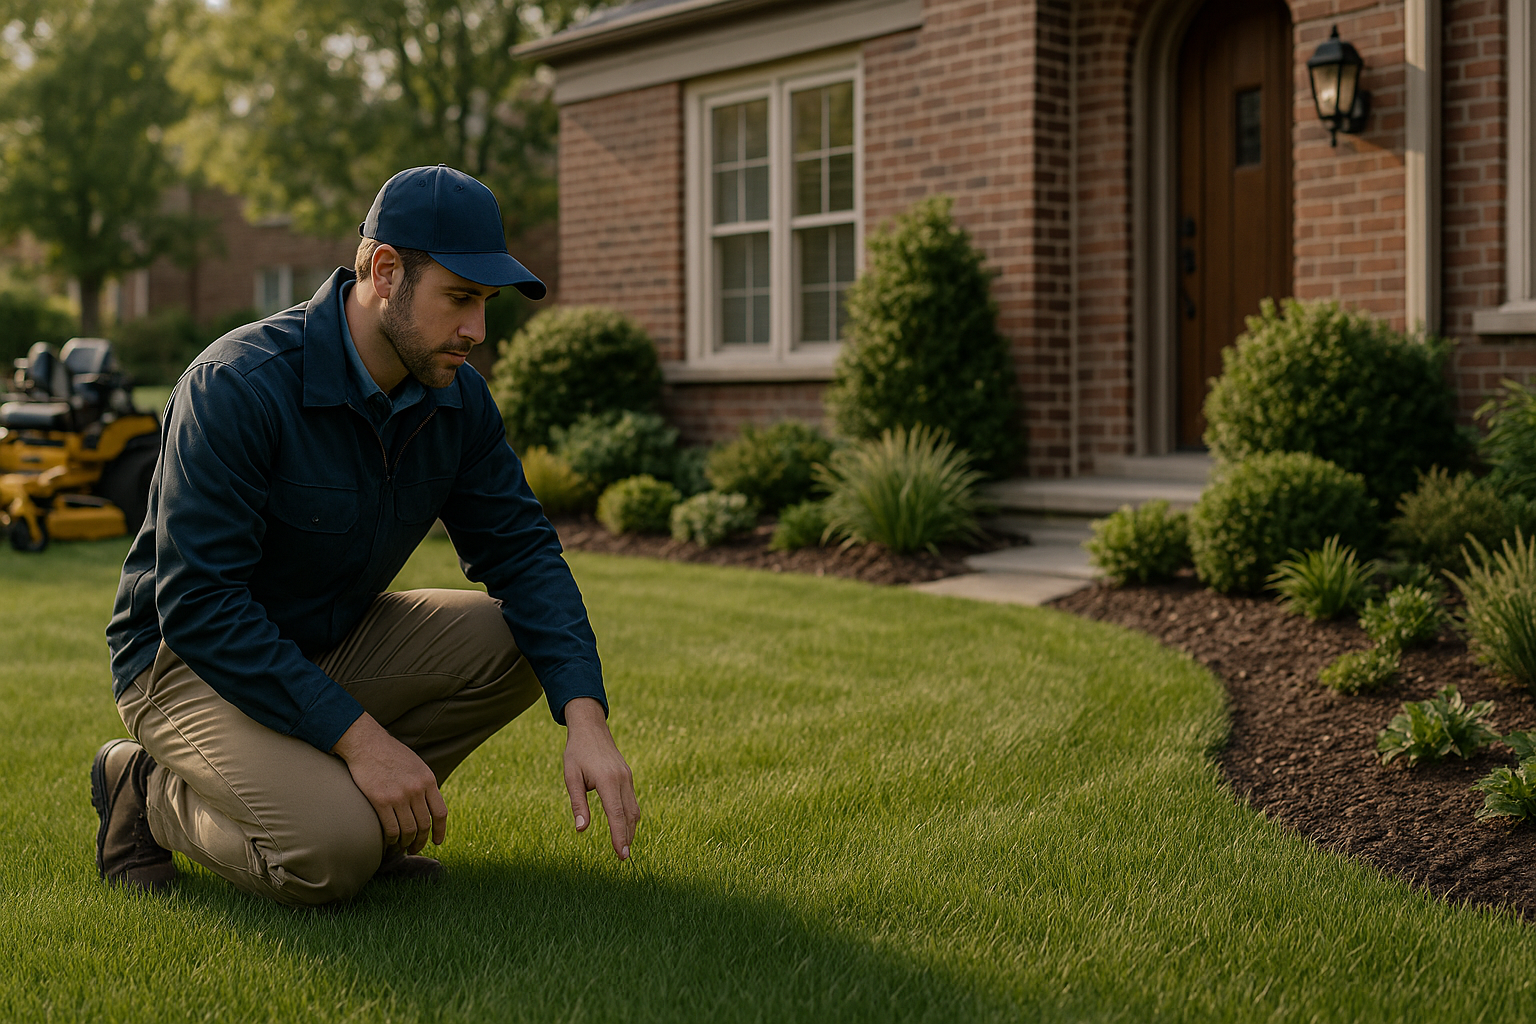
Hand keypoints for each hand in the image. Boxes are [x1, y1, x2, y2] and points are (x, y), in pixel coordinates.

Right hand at [332, 712, 447, 854]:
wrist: (367, 743)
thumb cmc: (390, 754)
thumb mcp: (416, 765)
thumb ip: (424, 785)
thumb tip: (428, 806)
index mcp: (428, 780)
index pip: (440, 813)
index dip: (440, 831)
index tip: (437, 841)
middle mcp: (417, 789)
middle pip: (424, 825)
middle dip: (420, 841)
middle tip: (415, 849)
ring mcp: (399, 796)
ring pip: (408, 830)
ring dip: (406, 844)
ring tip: (402, 848)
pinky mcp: (381, 801)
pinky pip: (391, 829)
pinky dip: (392, 840)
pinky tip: (389, 843)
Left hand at [562, 697, 639, 859]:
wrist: (591, 727)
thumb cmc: (577, 752)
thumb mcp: (571, 777)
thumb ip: (578, 804)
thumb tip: (581, 829)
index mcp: (608, 781)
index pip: (616, 815)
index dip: (619, 837)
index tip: (621, 854)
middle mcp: (622, 780)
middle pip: (630, 815)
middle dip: (627, 837)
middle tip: (622, 857)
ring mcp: (628, 777)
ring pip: (634, 809)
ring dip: (630, 828)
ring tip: (624, 845)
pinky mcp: (628, 776)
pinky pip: (632, 800)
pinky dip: (630, 816)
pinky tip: (624, 825)